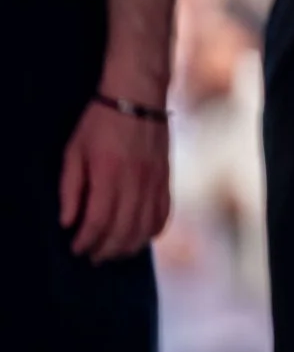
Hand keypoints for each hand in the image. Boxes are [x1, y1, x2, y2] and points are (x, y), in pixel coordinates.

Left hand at [59, 102, 170, 261]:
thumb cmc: (100, 122)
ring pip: (146, 227)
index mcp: (109, 174)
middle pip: (123, 230)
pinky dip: (154, 230)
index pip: (97, 221)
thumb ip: (70, 188)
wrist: (138, 95)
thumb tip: (67, 222)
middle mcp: (135, 181)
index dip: (85, 240)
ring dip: (130, 246)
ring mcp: (155, 180)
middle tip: (93, 256)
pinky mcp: (166, 177)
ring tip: (115, 252)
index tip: (76, 248)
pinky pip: (165, 212)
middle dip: (106, 249)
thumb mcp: (74, 151)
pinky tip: (142, 237)